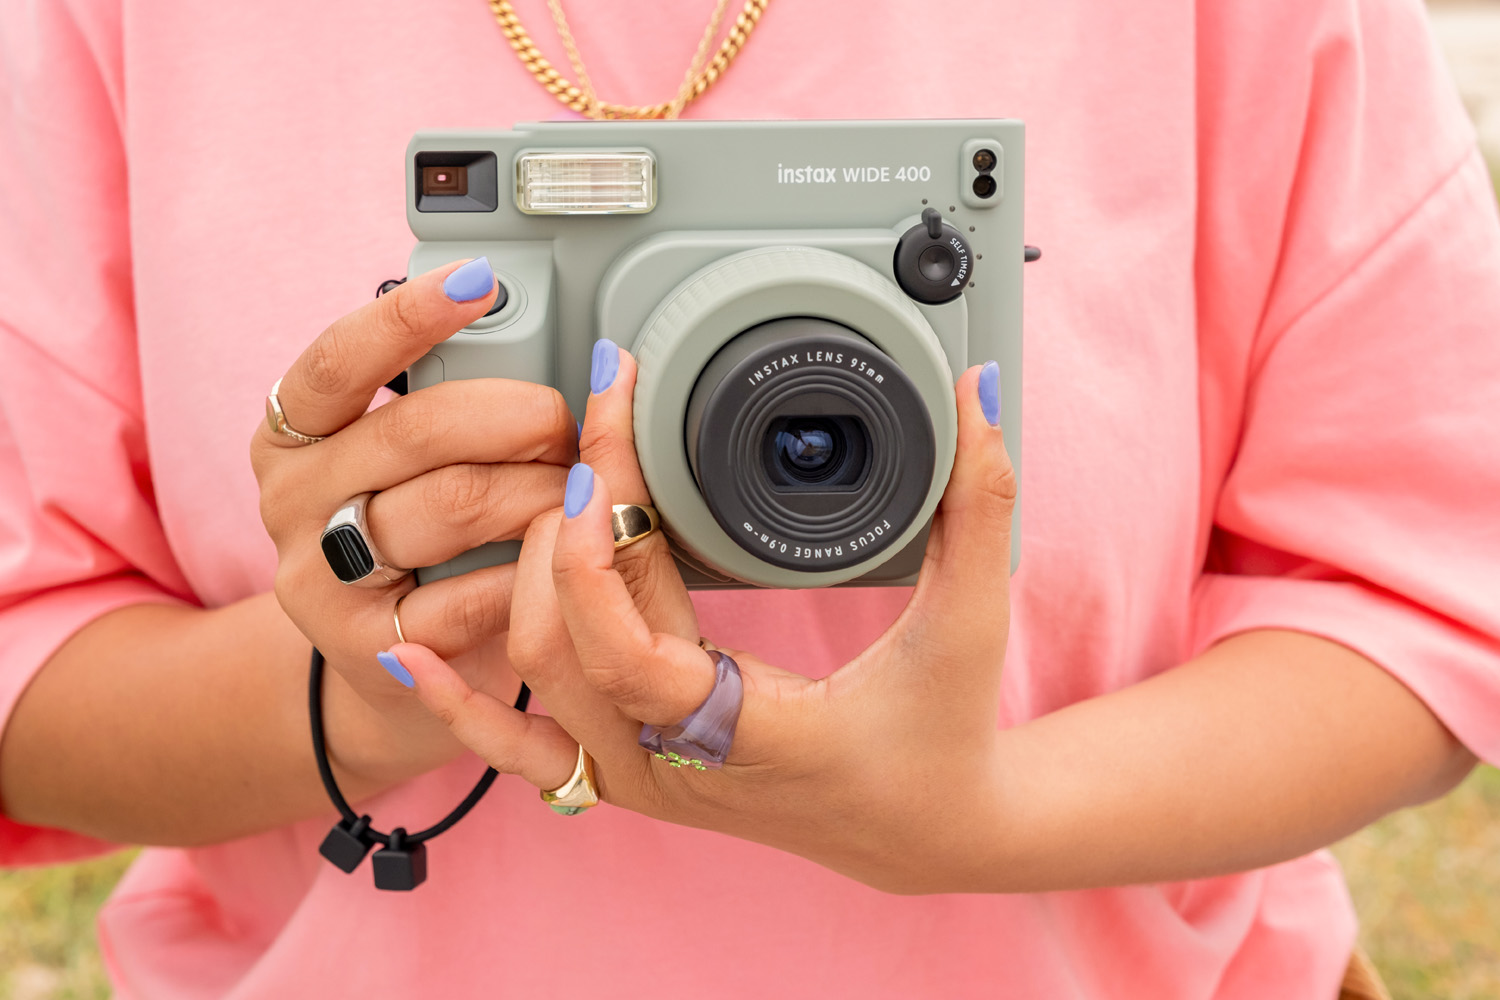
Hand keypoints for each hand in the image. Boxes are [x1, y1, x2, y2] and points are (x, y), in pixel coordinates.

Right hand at [249, 258, 579, 786]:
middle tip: (568, 422)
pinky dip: (532, 570)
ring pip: (452, 505)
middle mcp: (290, 498)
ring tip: (575, 490)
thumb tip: (523, 323)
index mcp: (291, 432)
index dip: (409, 315)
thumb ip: (441, 400)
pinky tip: (555, 558)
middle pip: (418, 430)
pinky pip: (473, 593)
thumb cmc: (418, 534)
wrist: (393, 664)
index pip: (339, 359)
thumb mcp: (406, 460)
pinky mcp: (366, 645)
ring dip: (539, 490)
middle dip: (517, 415)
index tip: (479, 280)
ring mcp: (319, 578)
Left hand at [394, 345, 1016, 891]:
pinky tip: (413, 654)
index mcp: (747, 731)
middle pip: (558, 640)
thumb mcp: (971, 620)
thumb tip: (976, 394)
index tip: (599, 448)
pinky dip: (464, 706)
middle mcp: (675, 763)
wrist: (923, 831)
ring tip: (559, 478)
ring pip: (532, 674)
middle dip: (564, 519)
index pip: (622, 647)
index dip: (594, 545)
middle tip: (594, 424)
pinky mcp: (628, 773)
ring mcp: (642, 777)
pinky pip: (520, 751)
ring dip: (531, 572)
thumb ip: (979, 503)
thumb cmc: (944, 736)